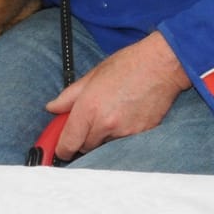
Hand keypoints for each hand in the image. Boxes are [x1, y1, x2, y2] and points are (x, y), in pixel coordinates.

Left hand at [44, 30, 191, 158]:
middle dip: (82, 139)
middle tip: (89, 121)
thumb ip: (69, 96)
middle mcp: (105, 124)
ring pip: (104, 147)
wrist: (162, 66)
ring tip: (110, 115)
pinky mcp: (140, 136)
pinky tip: (125, 117)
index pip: (68, 143)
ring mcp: (124, 133)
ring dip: (102, 138)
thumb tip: (52, 108)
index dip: (62, 148)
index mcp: (89, 108)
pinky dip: (120, 137)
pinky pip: (122, 144)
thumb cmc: (128, 65)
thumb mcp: (92, 76)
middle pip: (85, 148)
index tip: (61, 147)